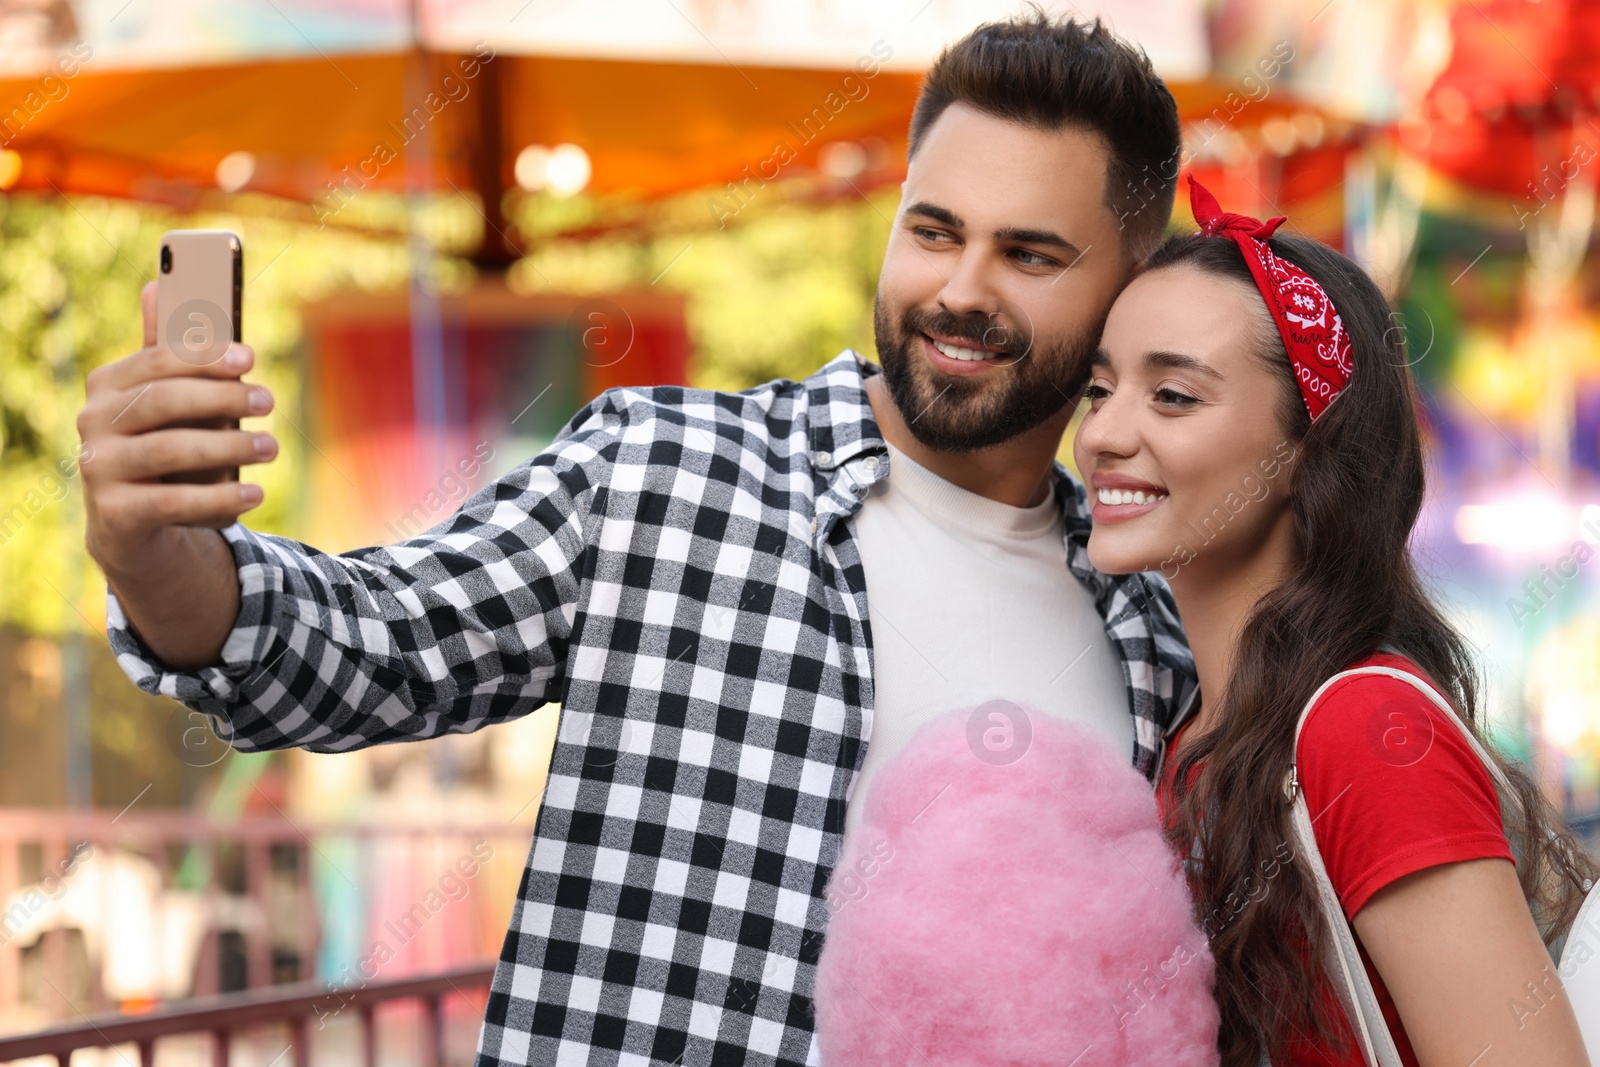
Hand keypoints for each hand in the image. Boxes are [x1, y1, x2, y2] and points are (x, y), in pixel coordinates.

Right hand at [79, 280, 275, 579]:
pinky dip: (220, 498)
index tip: (249, 357)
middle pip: (164, 401)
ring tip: (271, 446)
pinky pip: (172, 501)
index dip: (204, 356)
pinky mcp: (114, 512)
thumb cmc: (163, 443)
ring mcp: (98, 468)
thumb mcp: (168, 401)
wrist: (133, 521)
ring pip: (170, 450)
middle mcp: (93, 422)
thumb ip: (169, 353)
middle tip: (270, 401)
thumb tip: (158, 284)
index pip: (156, 361)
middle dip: (223, 398)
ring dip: (229, 447)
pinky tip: (256, 494)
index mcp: (108, 385)